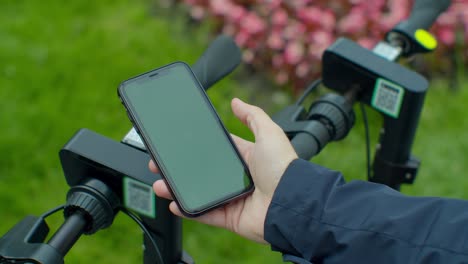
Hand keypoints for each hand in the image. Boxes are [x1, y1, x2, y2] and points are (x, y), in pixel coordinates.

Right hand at [149, 98, 297, 242]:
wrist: (291, 202)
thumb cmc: (283, 167)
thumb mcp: (269, 132)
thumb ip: (253, 116)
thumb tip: (237, 102)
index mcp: (246, 158)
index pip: (217, 150)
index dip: (197, 147)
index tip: (177, 143)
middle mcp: (238, 178)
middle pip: (202, 172)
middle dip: (180, 168)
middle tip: (161, 163)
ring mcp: (232, 198)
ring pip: (199, 193)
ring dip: (178, 189)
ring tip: (160, 183)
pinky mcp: (229, 218)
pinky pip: (204, 214)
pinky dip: (188, 210)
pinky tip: (173, 202)